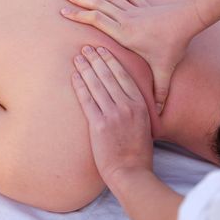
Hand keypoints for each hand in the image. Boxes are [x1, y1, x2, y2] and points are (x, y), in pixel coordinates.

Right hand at [61, 0, 200, 112]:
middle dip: (79, 0)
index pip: (96, 21)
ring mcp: (136, 10)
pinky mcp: (146, 6)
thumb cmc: (173, 45)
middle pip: (98, 5)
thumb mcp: (164, 70)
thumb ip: (160, 90)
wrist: (188, 21)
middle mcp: (126, 19)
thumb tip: (159, 113)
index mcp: (124, 33)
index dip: (78, 16)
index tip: (63, 12)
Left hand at [71, 45, 152, 181]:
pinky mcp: (99, 124)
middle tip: (87, 47)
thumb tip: (129, 97)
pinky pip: (87, 100)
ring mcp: (113, 114)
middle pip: (108, 76)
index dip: (111, 61)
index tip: (104, 50)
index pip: (124, 76)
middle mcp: (127, 106)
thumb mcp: (146, 125)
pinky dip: (80, 86)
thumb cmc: (138, 151)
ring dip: (86, 68)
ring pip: (97, 85)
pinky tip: (74, 76)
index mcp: (140, 105)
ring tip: (78, 57)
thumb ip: (138, 109)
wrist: (130, 171)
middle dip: (96, 59)